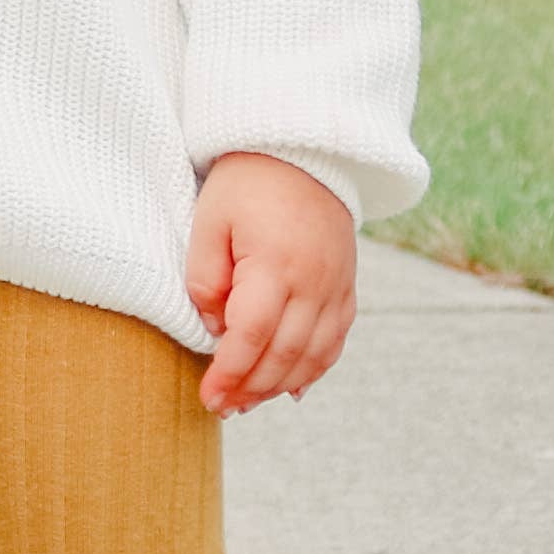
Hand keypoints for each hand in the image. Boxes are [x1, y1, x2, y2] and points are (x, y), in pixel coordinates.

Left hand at [186, 152, 357, 416]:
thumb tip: (217, 328)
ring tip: (249, 401)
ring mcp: (337, 285)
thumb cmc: (247, 181)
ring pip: (314, 354)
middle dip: (252, 388)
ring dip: (281, 384)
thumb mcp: (210, 220)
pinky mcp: (347, 283)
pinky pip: (336, 339)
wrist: (304, 146)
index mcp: (276, 264)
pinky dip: (315, 367)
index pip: (252, 337)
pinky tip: (293, 386)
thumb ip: (206, 278)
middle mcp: (315, 281)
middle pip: (285, 355)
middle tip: (223, 407)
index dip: (229, 373)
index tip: (208, 396)